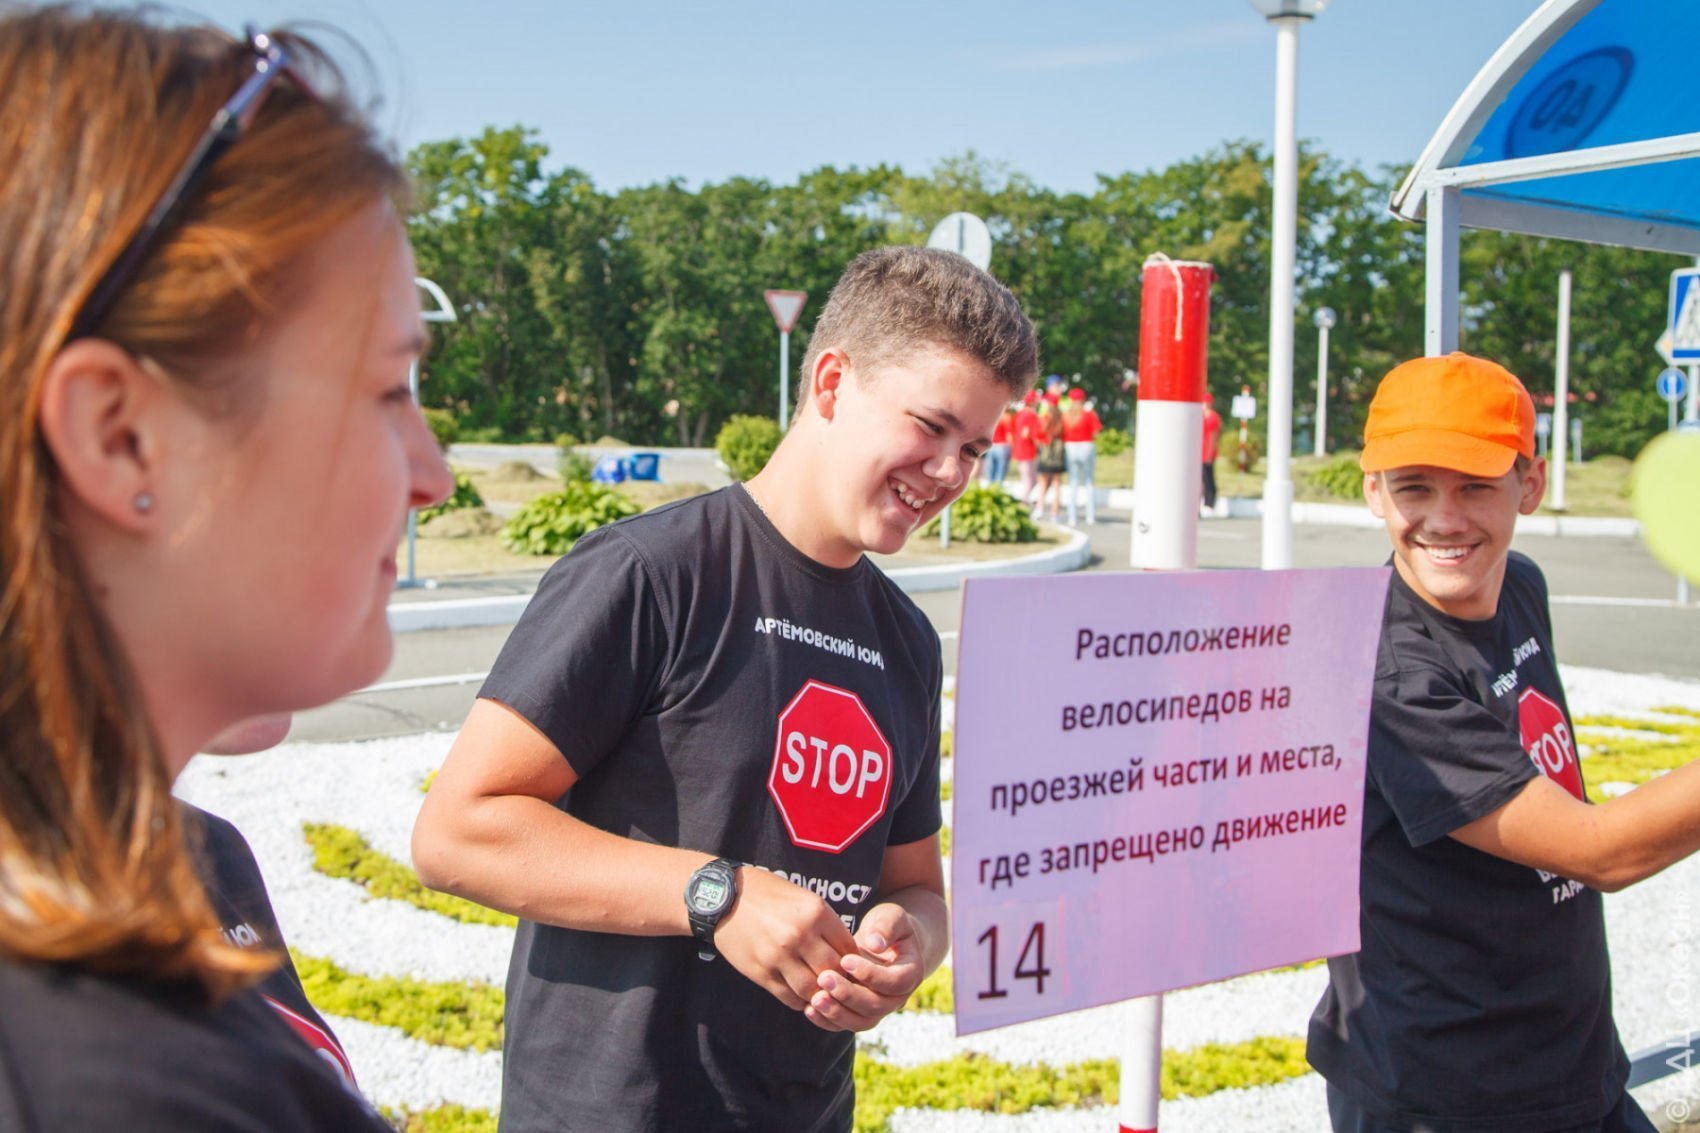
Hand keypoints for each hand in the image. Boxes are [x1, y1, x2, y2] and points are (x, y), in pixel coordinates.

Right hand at [714, 867, 857, 1011]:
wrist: (723, 898)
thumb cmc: (767, 895)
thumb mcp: (802, 899)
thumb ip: (825, 924)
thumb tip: (847, 953)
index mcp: (816, 913)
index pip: (849, 950)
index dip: (854, 963)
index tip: (852, 968)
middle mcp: (800, 935)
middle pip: (834, 973)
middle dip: (839, 982)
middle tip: (839, 984)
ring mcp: (779, 956)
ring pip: (812, 990)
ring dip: (819, 995)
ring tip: (820, 993)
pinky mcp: (761, 972)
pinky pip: (789, 997)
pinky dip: (799, 1000)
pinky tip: (800, 994)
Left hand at [803, 902, 926, 1032]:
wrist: (881, 942)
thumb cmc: (887, 926)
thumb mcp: (891, 917)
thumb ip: (886, 927)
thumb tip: (875, 944)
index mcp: (910, 974)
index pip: (894, 982)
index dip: (871, 975)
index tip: (845, 960)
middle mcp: (897, 998)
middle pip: (876, 1006)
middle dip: (849, 995)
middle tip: (824, 978)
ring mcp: (879, 1009)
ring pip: (861, 1021)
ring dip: (837, 1013)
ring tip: (815, 998)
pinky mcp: (860, 1014)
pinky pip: (845, 1024)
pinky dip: (828, 1020)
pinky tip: (809, 1008)